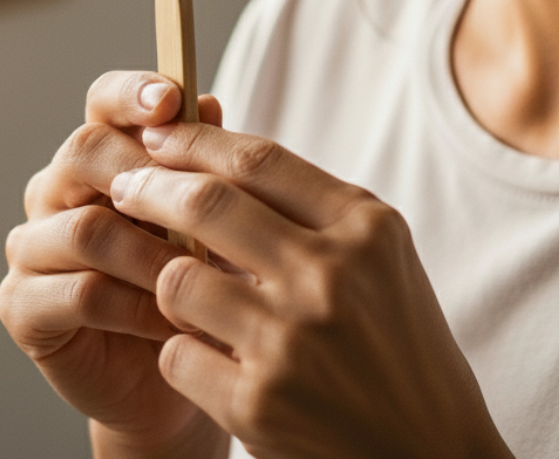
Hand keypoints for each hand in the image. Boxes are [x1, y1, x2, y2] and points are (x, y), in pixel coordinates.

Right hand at [0, 72, 227, 457]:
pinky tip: (173, 320)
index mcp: (100, 154)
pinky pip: (79, 292)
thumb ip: (201, 163)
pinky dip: (135, 306)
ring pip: (86, 227)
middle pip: (84, 151)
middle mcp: (55, 190)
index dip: (132, 93)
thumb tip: (206, 102)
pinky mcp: (21, 305)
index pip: (103, 101)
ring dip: (152, 254)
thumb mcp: (209, 219)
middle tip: (198, 206)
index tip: (172, 101)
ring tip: (201, 278)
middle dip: (146, 174)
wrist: (173, 379)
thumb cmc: (193, 282)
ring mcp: (31, 247)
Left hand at [109, 123, 513, 458]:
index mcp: (366, 227)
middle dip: (151, 187)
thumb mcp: (380, 259)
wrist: (433, 454)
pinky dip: (179, 350)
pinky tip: (203, 355)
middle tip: (124, 184)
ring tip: (175, 285)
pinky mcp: (258, 404)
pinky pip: (176, 353)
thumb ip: (313, 210)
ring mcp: (292, 341)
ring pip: (178, 279)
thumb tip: (213, 160)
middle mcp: (331, 275)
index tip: (159, 131)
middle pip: (207, 203)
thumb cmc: (401, 347)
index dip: (195, 139)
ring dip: (165, 278)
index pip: (258, 159)